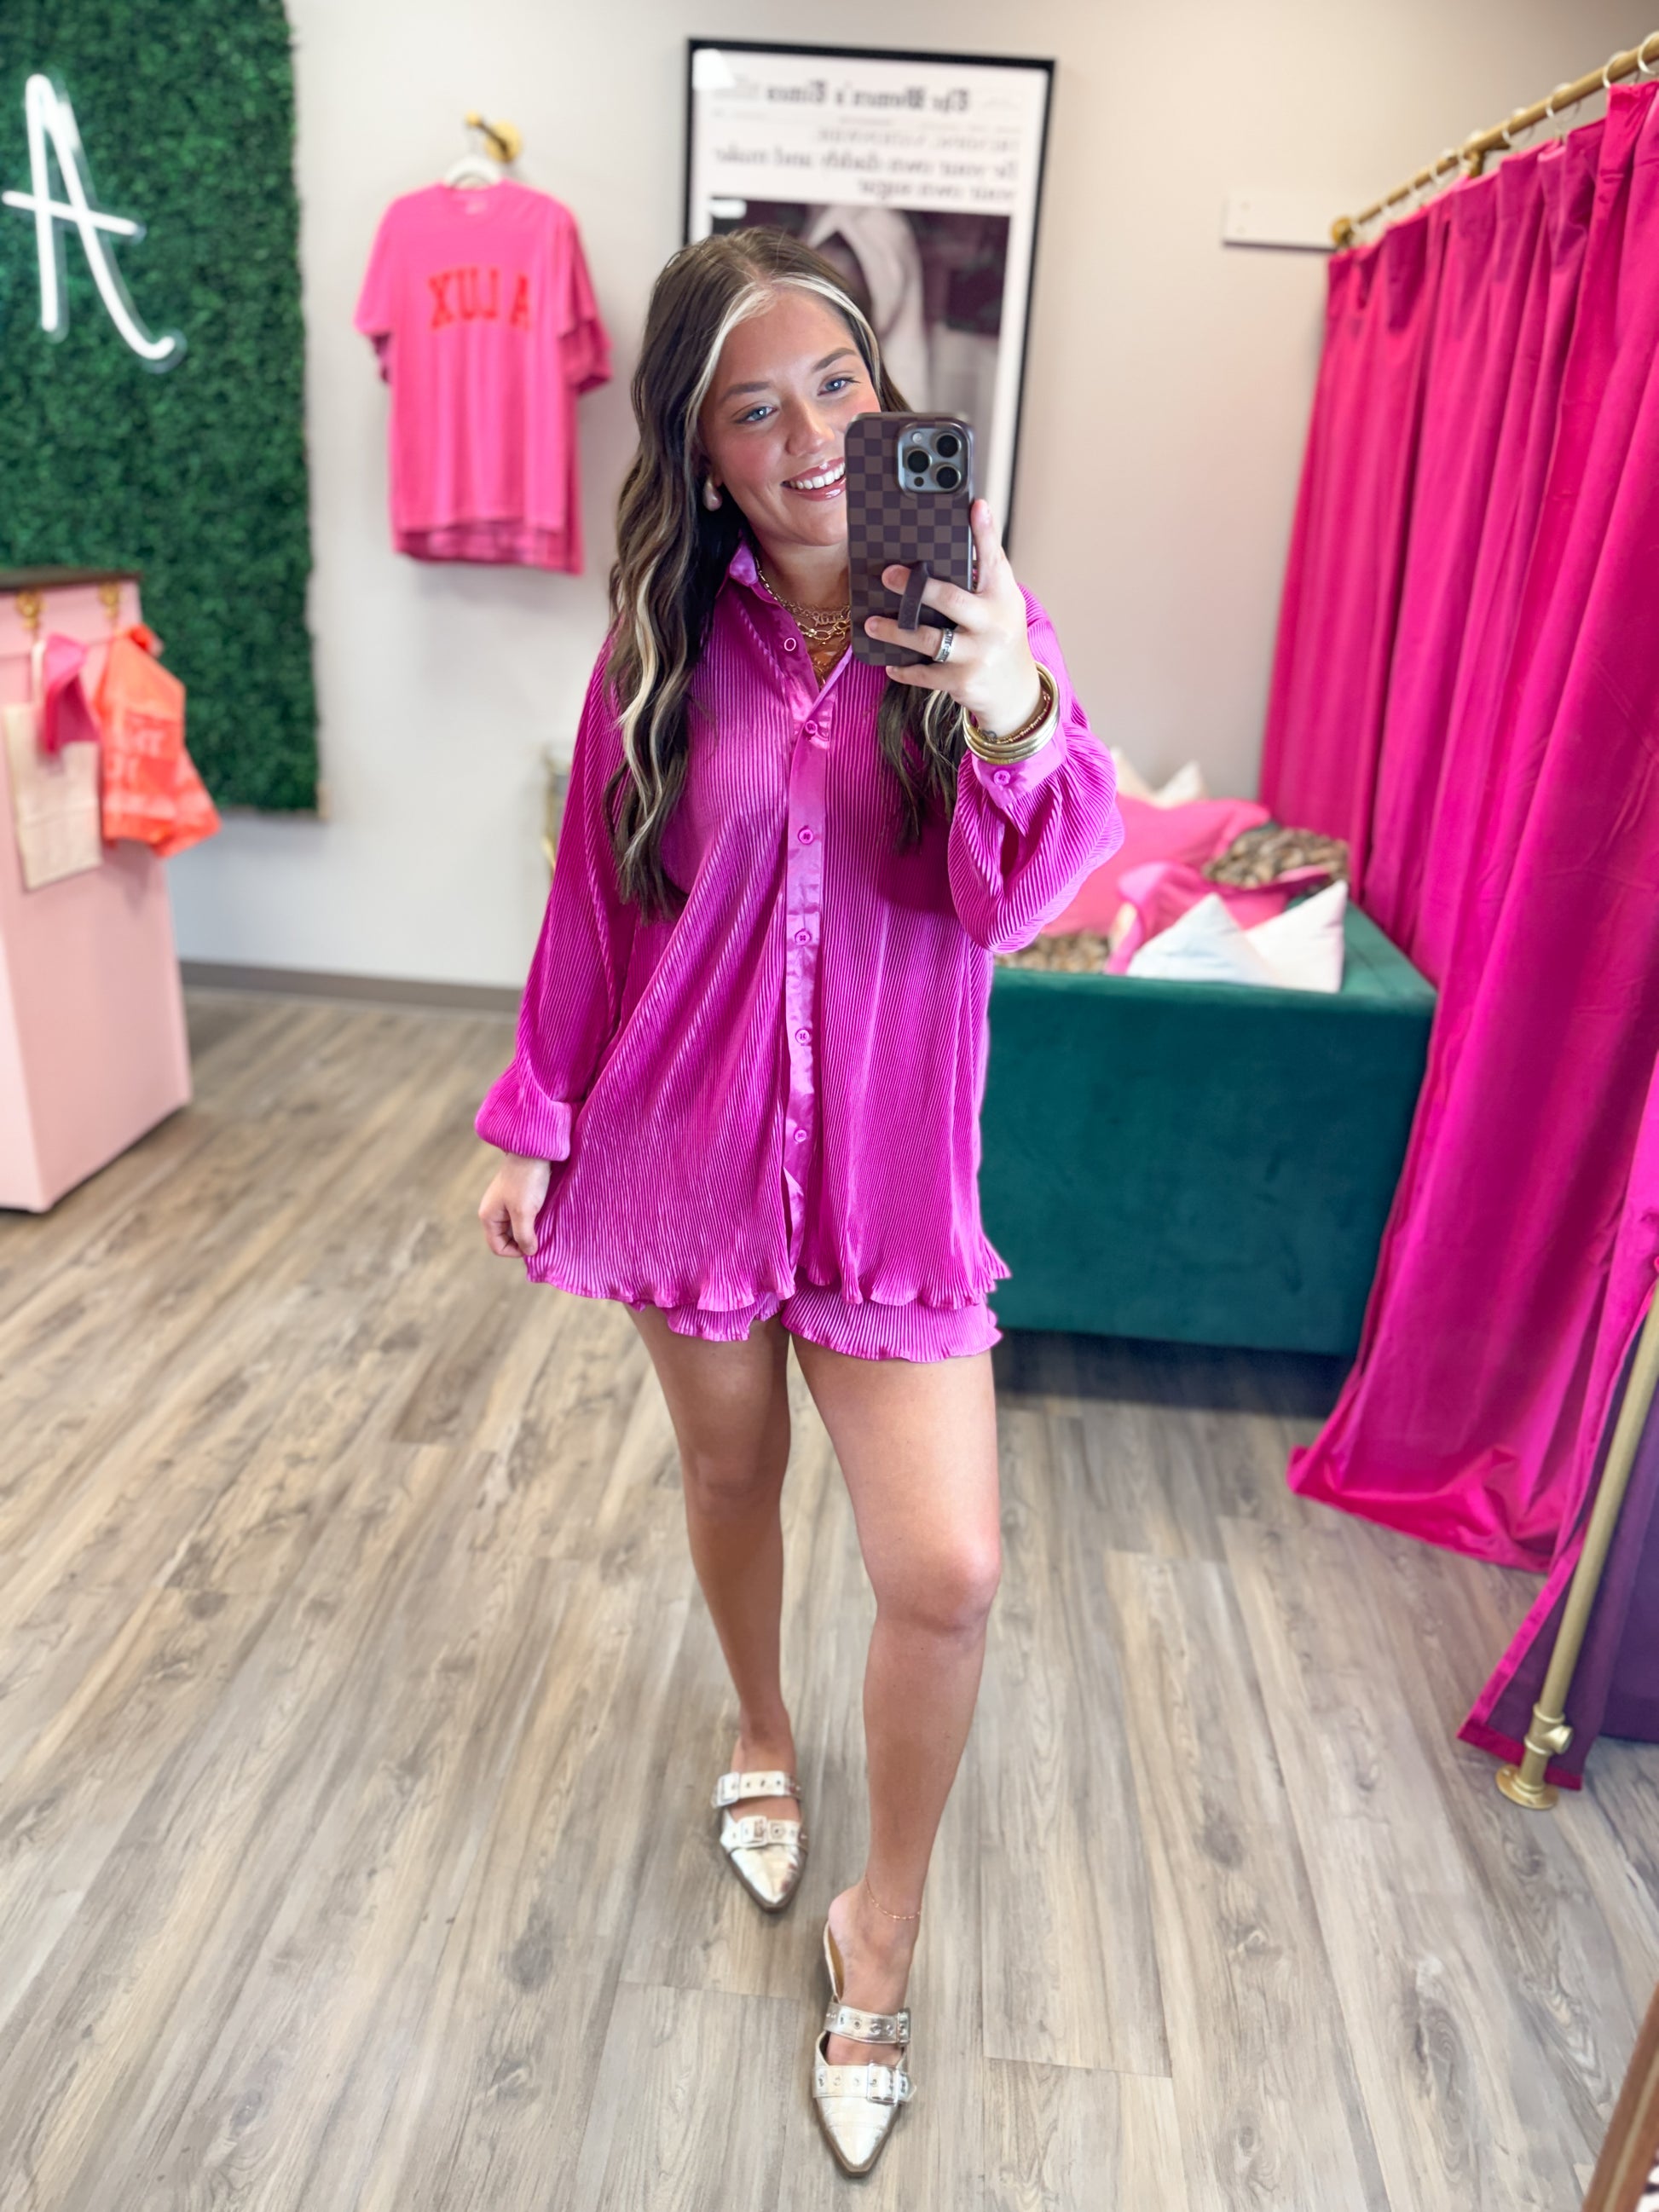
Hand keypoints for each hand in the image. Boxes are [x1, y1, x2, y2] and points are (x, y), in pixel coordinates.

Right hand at [478, 1151, 551, 1258]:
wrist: (533, 1150)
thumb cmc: (526, 1180)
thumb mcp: (524, 1212)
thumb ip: (524, 1235)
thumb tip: (528, 1251)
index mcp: (488, 1216)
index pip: (497, 1247)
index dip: (515, 1251)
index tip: (534, 1244)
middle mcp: (494, 1212)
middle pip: (506, 1238)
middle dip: (523, 1241)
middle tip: (541, 1235)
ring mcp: (505, 1204)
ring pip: (516, 1228)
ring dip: (530, 1230)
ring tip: (543, 1225)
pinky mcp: (517, 1197)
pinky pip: (522, 1216)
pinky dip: (533, 1220)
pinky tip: (544, 1215)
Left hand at [863, 498, 1040, 735]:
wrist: (1016, 691)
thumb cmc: (1000, 635)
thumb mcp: (1001, 602)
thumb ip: (983, 573)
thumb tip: (964, 527)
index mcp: (1002, 596)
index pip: (994, 558)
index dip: (985, 532)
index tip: (974, 505)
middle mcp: (993, 624)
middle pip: (951, 599)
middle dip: (916, 587)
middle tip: (888, 575)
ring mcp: (978, 655)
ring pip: (929, 640)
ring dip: (895, 631)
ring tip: (871, 623)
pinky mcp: (962, 682)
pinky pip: (924, 674)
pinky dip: (904, 670)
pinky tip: (890, 663)